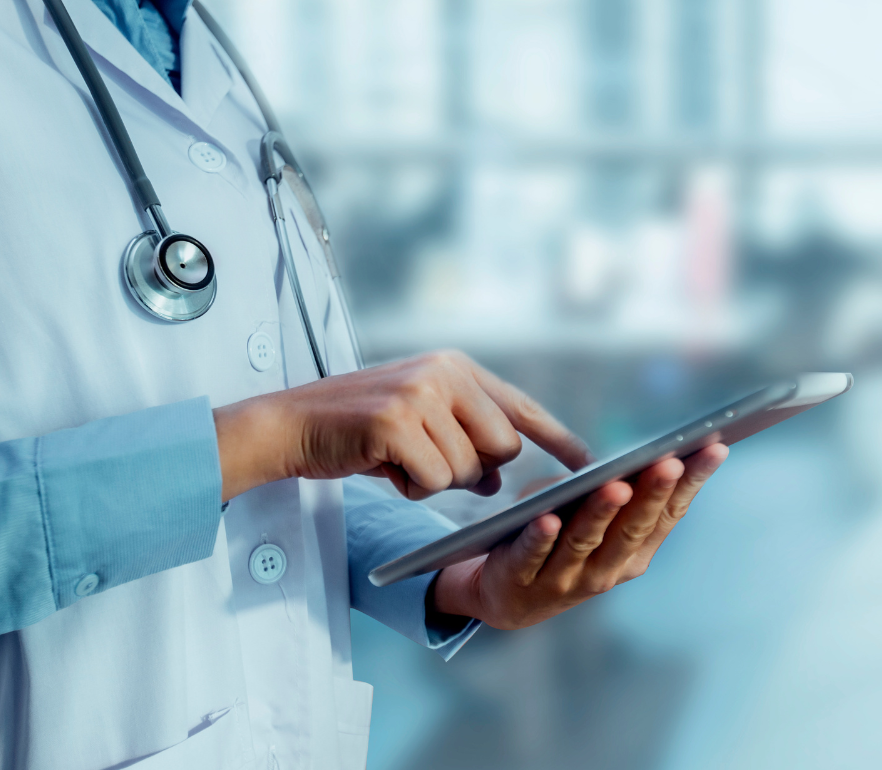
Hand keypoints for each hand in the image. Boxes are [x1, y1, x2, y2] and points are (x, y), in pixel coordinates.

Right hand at [213, 350, 591, 501]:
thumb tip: (500, 477)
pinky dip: (409, 486)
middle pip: (502, 447)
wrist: (290, 423)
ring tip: (394, 457)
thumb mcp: (418, 422)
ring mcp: (420, 394)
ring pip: (467, 470)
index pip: (521, 406)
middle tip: (425, 462)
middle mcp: (444, 372)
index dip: (558, 438)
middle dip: (472, 470)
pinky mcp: (396, 421)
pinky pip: (432, 480)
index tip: (591, 464)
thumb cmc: (358, 429)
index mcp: (454, 366)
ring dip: (433, 479)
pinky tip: (381, 465)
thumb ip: (465, 439)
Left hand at [430, 444, 728, 628]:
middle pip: (632, 528)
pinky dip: (541, 538)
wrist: (505, 595)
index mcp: (632, 554)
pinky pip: (533, 555)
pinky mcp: (520, 580)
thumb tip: (647, 452)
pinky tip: (548, 518)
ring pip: (585, 542)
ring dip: (601, 513)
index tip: (713, 449)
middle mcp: (605, 570)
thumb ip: (619, 493)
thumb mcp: (595, 517)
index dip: (691, 484)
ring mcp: (564, 579)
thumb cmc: (558, 542)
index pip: (667, 515)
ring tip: (615, 486)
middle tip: (670, 462)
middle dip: (652, 493)